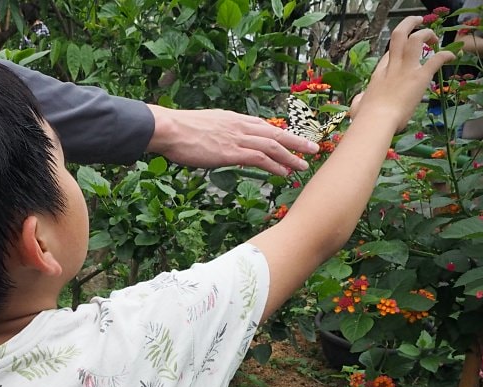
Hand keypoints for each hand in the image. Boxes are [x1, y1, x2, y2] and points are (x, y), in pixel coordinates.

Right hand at [146, 106, 318, 174]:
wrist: (169, 129)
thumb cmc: (178, 129)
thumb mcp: (201, 125)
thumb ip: (214, 131)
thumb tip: (214, 140)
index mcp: (232, 119)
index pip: (262, 125)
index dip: (279, 133)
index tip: (290, 139)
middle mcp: (239, 126)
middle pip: (275, 133)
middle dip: (296, 140)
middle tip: (312, 147)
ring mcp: (237, 138)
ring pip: (273, 145)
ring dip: (292, 154)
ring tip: (305, 163)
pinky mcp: (232, 152)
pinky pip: (261, 158)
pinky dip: (276, 165)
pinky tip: (285, 172)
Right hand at [351, 16, 454, 132]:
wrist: (376, 120)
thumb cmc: (365, 117)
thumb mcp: (357, 105)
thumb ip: (360, 100)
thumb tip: (359, 101)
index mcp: (379, 73)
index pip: (389, 53)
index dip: (398, 49)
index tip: (403, 53)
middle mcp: (393, 66)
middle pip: (399, 35)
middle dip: (409, 24)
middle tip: (418, 22)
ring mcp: (406, 69)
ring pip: (417, 39)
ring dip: (427, 33)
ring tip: (434, 36)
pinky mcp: (420, 77)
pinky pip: (436, 59)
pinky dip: (446, 55)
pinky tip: (452, 56)